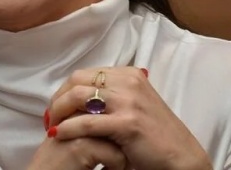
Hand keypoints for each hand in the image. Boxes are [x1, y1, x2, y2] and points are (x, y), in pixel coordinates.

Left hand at [45, 67, 211, 169]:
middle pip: (78, 81)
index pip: (85, 74)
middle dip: (58, 99)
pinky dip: (68, 128)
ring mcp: (129, 101)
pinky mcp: (127, 123)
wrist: (179, 156)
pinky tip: (59, 135)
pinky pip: (86, 121)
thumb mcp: (135, 104)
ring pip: (78, 97)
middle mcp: (129, 82)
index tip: (57, 106)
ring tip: (53, 126)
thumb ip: (115, 94)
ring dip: (59, 112)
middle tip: (51, 116)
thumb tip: (83, 94)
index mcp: (129, 75)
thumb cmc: (155, 135)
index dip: (65, 90)